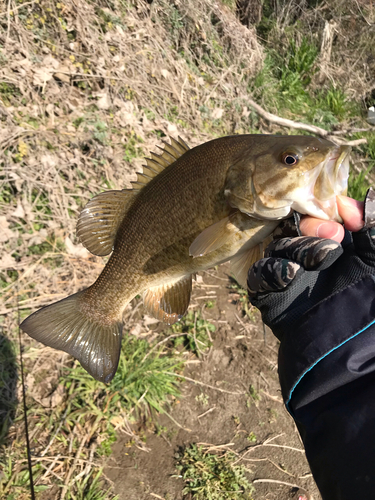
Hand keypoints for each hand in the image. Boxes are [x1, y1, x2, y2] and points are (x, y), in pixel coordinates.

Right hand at [247, 189, 374, 338]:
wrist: (348, 353)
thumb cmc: (368, 304)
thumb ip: (373, 226)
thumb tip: (366, 197)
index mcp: (332, 249)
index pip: (319, 219)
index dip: (328, 213)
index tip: (345, 217)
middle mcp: (307, 260)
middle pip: (294, 228)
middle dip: (312, 229)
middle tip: (334, 238)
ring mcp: (286, 277)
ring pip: (277, 247)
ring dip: (297, 248)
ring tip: (321, 259)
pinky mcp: (268, 294)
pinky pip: (260, 273)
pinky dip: (273, 270)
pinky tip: (292, 275)